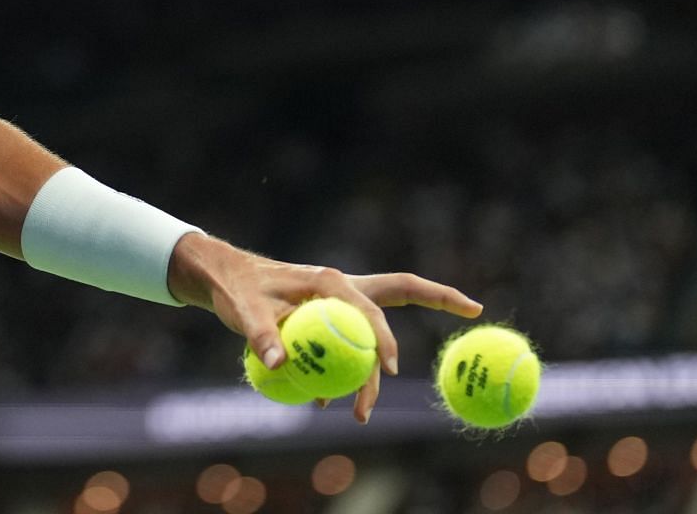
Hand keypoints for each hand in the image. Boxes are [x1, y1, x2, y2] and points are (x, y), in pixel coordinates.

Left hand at [168, 234, 482, 423]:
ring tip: (360, 416)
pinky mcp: (327, 317)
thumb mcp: (244, 311)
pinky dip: (344, 373)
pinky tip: (324, 402)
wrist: (223, 280)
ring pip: (369, 336)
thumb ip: (262, 336)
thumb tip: (279, 364)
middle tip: (474, 308)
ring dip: (370, 376)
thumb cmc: (236, 289)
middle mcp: (341, 288)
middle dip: (439, 297)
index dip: (386, 338)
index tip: (391, 369)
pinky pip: (347, 345)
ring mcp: (338, 302)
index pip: (372, 308)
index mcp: (330, 282)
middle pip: (399, 294)